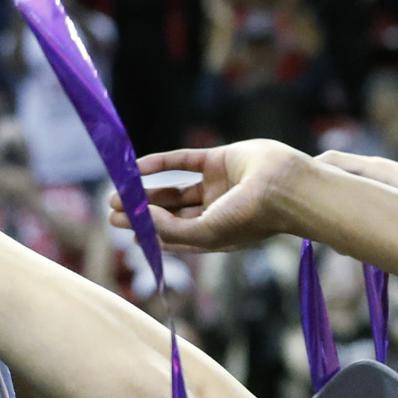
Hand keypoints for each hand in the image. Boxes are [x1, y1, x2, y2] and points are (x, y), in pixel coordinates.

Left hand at [108, 140, 307, 252]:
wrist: (285, 186)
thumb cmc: (250, 217)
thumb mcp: (205, 232)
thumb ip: (170, 229)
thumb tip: (140, 221)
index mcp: (215, 235)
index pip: (175, 236)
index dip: (148, 233)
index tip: (123, 229)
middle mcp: (215, 212)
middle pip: (171, 213)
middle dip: (141, 212)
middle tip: (112, 209)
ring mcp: (217, 186)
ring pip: (174, 189)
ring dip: (146, 190)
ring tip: (118, 193)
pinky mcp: (219, 160)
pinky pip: (183, 161)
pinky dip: (160, 163)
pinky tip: (137, 167)